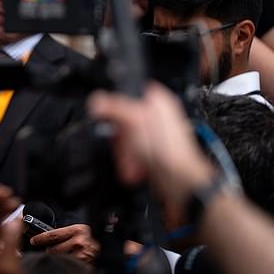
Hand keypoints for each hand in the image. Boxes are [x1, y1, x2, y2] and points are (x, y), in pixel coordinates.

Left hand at [29, 224, 98, 262]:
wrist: (109, 247)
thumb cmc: (91, 238)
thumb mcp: (78, 231)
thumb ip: (64, 234)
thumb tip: (45, 238)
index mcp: (77, 230)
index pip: (53, 235)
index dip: (40, 238)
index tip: (33, 241)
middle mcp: (79, 242)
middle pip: (53, 250)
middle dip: (49, 251)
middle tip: (51, 250)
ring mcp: (82, 255)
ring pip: (59, 260)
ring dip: (57, 260)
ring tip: (62, 257)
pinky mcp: (84, 266)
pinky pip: (68, 267)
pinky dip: (65, 266)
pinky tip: (67, 264)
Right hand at [87, 82, 214, 227]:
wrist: (178, 181)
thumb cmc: (168, 150)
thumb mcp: (134, 120)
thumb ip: (113, 108)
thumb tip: (96, 101)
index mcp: (158, 101)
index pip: (131, 92)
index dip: (117, 104)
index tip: (112, 116)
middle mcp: (158, 117)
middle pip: (124, 119)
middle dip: (119, 135)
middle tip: (122, 142)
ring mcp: (155, 136)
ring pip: (126, 138)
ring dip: (123, 150)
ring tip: (129, 158)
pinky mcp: (152, 153)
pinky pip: (131, 152)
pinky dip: (129, 160)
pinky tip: (132, 166)